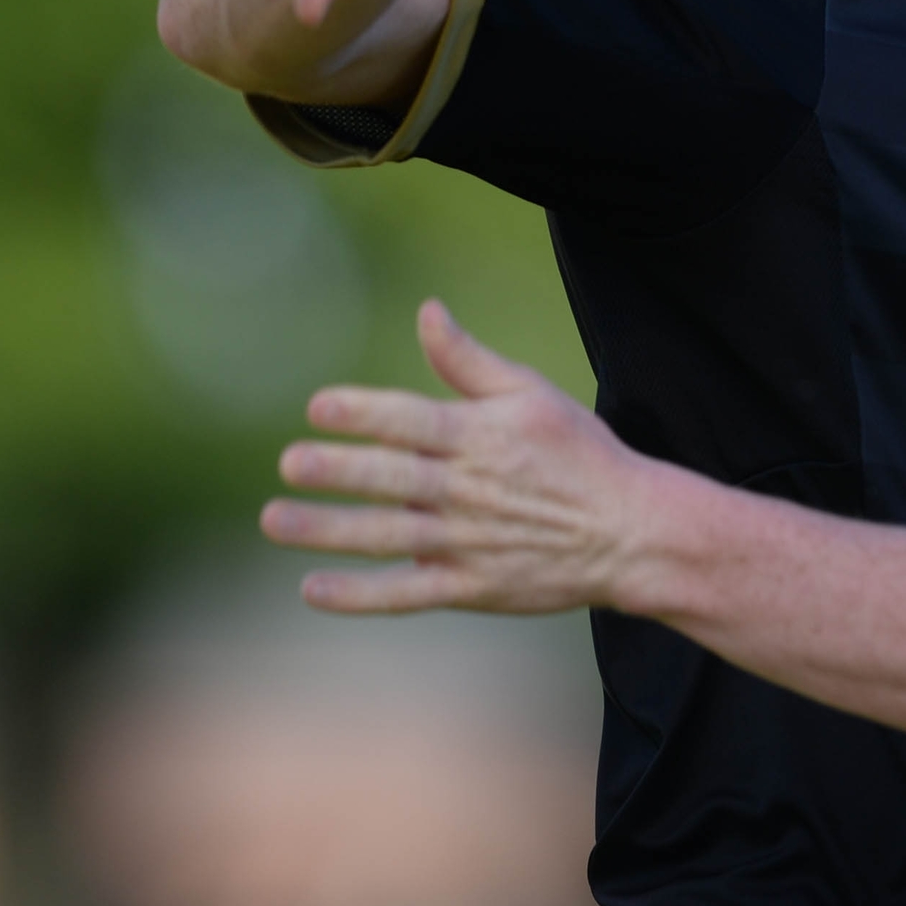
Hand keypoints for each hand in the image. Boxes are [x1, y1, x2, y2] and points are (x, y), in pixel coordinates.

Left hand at [264, 301, 655, 614]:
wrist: (630, 532)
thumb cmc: (578, 455)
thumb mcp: (531, 395)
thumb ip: (469, 361)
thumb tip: (427, 311)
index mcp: (482, 436)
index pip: (413, 421)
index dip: (366, 413)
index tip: (319, 408)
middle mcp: (470, 489)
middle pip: (394, 478)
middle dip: (340, 471)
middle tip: (290, 463)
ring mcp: (468, 541)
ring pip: (388, 535)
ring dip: (329, 529)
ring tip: (276, 519)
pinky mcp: (470, 586)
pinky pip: (406, 593)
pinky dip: (359, 595)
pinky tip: (313, 588)